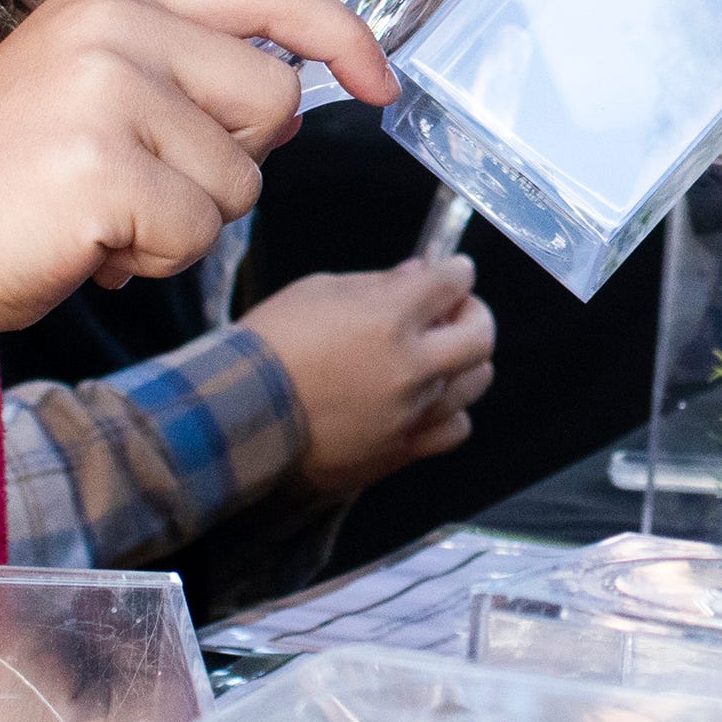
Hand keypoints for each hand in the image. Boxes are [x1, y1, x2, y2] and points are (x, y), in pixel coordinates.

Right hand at [0, 0, 393, 457]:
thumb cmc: (1, 181)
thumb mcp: (93, 89)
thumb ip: (187, 75)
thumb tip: (296, 103)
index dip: (340, 34)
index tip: (383, 81)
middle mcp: (113, 26)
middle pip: (273, 102)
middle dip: (231, 167)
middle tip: (144, 185)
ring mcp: (105, 93)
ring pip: (241, 182)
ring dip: (186, 223)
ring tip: (102, 217)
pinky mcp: (102, 170)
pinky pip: (197, 233)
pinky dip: (155, 259)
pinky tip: (89, 247)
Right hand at [243, 260, 494, 495]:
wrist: (240, 414)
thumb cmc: (271, 345)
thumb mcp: (317, 292)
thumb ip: (377, 284)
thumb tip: (418, 275)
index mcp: (390, 318)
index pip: (453, 283)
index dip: (456, 272)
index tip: (452, 272)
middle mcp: (411, 367)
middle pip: (481, 334)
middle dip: (474, 312)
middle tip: (455, 310)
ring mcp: (411, 412)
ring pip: (475, 381)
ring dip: (465, 360)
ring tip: (440, 354)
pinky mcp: (402, 449)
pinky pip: (455, 428)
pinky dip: (451, 410)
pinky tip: (430, 399)